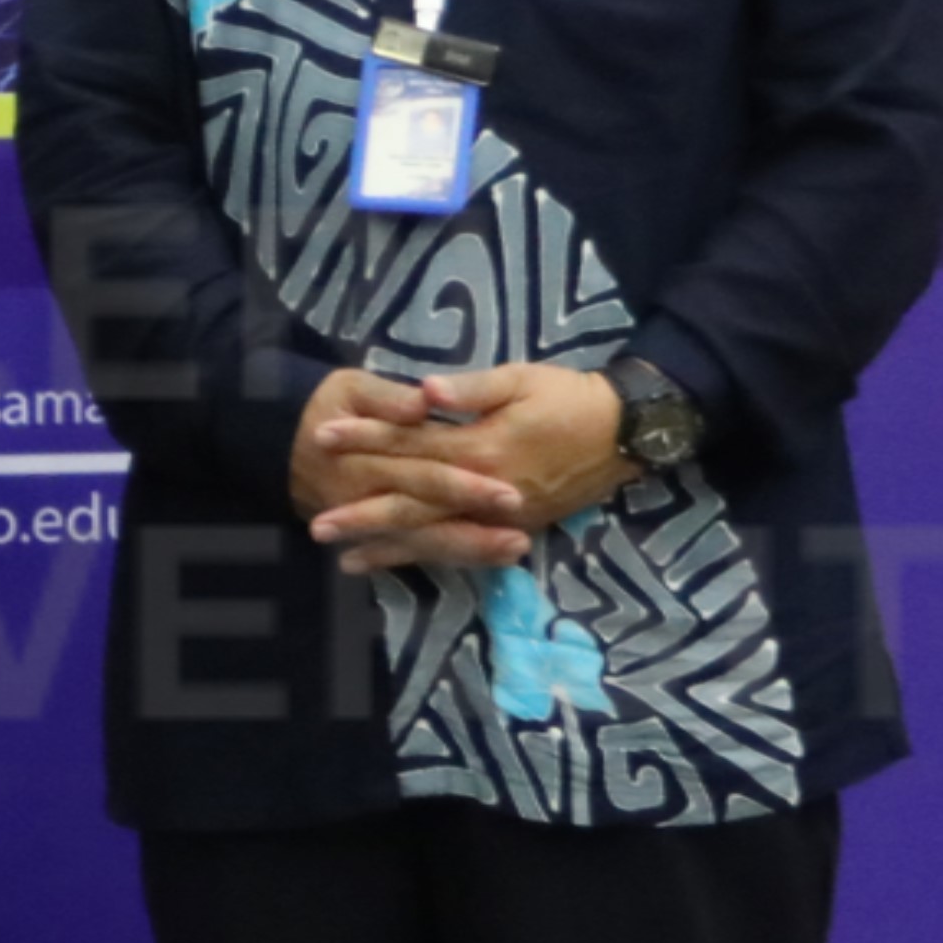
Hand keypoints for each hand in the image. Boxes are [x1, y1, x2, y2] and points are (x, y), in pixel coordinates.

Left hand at [292, 359, 629, 571]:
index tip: (323, 437)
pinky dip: (427, 557)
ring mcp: (501, 518)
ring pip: (436, 535)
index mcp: (483, 448)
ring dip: (389, 547)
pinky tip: (399, 564)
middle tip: (315, 525)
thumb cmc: (570, 397)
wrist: (627, 431)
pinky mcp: (515, 530)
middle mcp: (487, 492)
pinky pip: (462, 548)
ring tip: (343, 558)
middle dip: (363, 513)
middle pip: (414, 503)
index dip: (365, 439)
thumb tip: (421, 389)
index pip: (412, 444)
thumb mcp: (521, 378)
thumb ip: (470, 387)